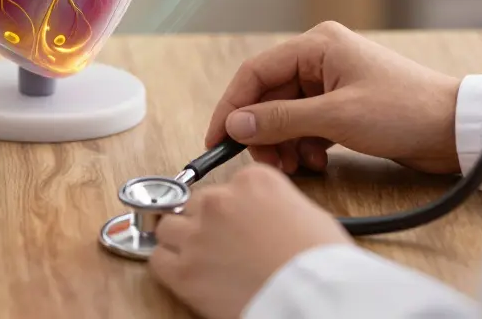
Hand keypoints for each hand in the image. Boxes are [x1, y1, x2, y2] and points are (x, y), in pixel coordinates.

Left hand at [151, 164, 351, 318]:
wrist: (316, 299)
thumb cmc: (323, 265)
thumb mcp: (309, 215)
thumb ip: (275, 204)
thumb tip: (263, 217)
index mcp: (254, 181)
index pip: (228, 187)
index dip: (234, 211)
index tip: (239, 226)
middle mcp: (220, 201)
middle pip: (196, 205)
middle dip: (206, 225)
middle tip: (223, 247)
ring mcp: (197, 234)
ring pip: (169, 227)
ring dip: (183, 242)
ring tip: (204, 261)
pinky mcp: (184, 269)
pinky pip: (158, 259)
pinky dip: (169, 267)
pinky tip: (188, 276)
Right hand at [205, 21, 464, 174]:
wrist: (457, 130)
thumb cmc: (405, 112)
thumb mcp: (337, 117)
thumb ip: (281, 120)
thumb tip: (236, 125)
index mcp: (316, 46)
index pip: (255, 73)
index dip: (232, 106)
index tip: (217, 138)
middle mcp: (320, 59)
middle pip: (268, 97)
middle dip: (262, 132)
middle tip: (265, 162)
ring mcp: (331, 83)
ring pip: (285, 115)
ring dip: (282, 143)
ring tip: (295, 166)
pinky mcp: (342, 106)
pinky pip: (305, 125)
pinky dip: (302, 146)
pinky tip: (314, 162)